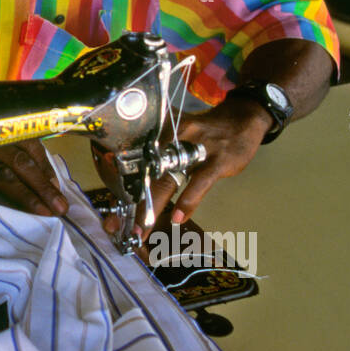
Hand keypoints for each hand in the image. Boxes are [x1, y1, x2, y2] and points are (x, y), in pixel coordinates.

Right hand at [0, 139, 69, 217]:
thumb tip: (30, 166)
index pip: (27, 143)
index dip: (45, 166)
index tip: (56, 187)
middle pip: (19, 161)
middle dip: (42, 186)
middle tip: (60, 208)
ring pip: (1, 175)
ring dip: (26, 197)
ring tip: (44, 215)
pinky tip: (4, 217)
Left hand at [92, 96, 272, 235]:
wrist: (241, 120)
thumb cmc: (204, 131)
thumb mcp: (176, 133)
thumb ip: (155, 149)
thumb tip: (129, 171)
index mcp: (159, 132)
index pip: (133, 158)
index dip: (118, 183)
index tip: (108, 205)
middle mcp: (172, 138)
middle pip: (145, 171)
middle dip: (130, 201)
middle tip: (116, 224)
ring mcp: (195, 149)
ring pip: (167, 179)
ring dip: (152, 207)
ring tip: (140, 230)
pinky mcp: (217, 160)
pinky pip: (199, 182)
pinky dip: (188, 201)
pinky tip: (177, 218)